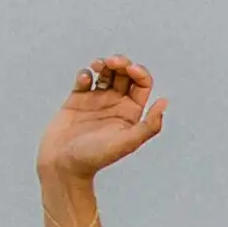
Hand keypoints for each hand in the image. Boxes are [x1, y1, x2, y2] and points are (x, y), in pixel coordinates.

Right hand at [39, 56, 165, 183]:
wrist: (63, 164)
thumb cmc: (94, 157)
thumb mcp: (127, 142)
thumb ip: (149, 125)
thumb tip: (164, 102)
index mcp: (131, 113)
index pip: (142, 84)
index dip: (139, 72)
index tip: (129, 69)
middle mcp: (116, 105)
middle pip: (124, 74)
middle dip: (121, 63)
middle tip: (112, 62)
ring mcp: (96, 101)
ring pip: (105, 73)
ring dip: (104, 64)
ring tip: (98, 65)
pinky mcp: (77, 100)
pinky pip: (84, 79)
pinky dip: (86, 73)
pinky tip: (85, 79)